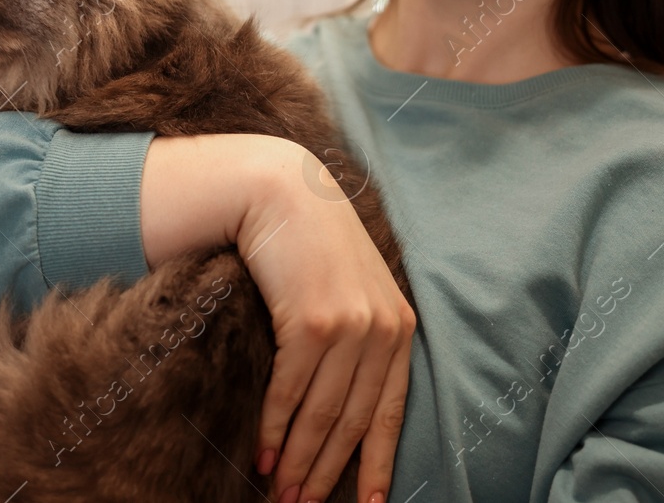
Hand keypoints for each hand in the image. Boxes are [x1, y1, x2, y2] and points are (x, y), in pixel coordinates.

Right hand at [238, 140, 413, 502]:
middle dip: (327, 471)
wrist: (278, 191)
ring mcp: (349, 326)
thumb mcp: (351, 287)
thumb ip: (359, 333)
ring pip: (323, 413)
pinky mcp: (312, 321)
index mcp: (399, 327)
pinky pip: (293, 391)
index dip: (377, 464)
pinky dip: (276, 427)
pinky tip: (264, 452)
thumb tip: (343, 399)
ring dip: (299, 459)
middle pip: (352, 421)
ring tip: (281, 492)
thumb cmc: (308, 243)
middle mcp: (382, 330)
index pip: (390, 412)